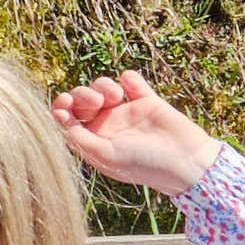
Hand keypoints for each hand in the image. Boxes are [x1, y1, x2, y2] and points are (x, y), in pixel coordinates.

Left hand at [57, 71, 228, 196]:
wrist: (186, 162)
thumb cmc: (145, 165)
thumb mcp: (107, 156)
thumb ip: (80, 139)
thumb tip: (58, 119)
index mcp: (95, 141)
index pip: (69, 119)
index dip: (62, 107)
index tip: (65, 101)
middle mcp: (108, 126)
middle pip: (83, 99)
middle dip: (83, 94)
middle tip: (96, 101)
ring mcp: (128, 112)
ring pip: (103, 87)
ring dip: (103, 84)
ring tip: (115, 95)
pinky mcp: (148, 101)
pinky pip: (132, 82)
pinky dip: (129, 79)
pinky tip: (132, 85)